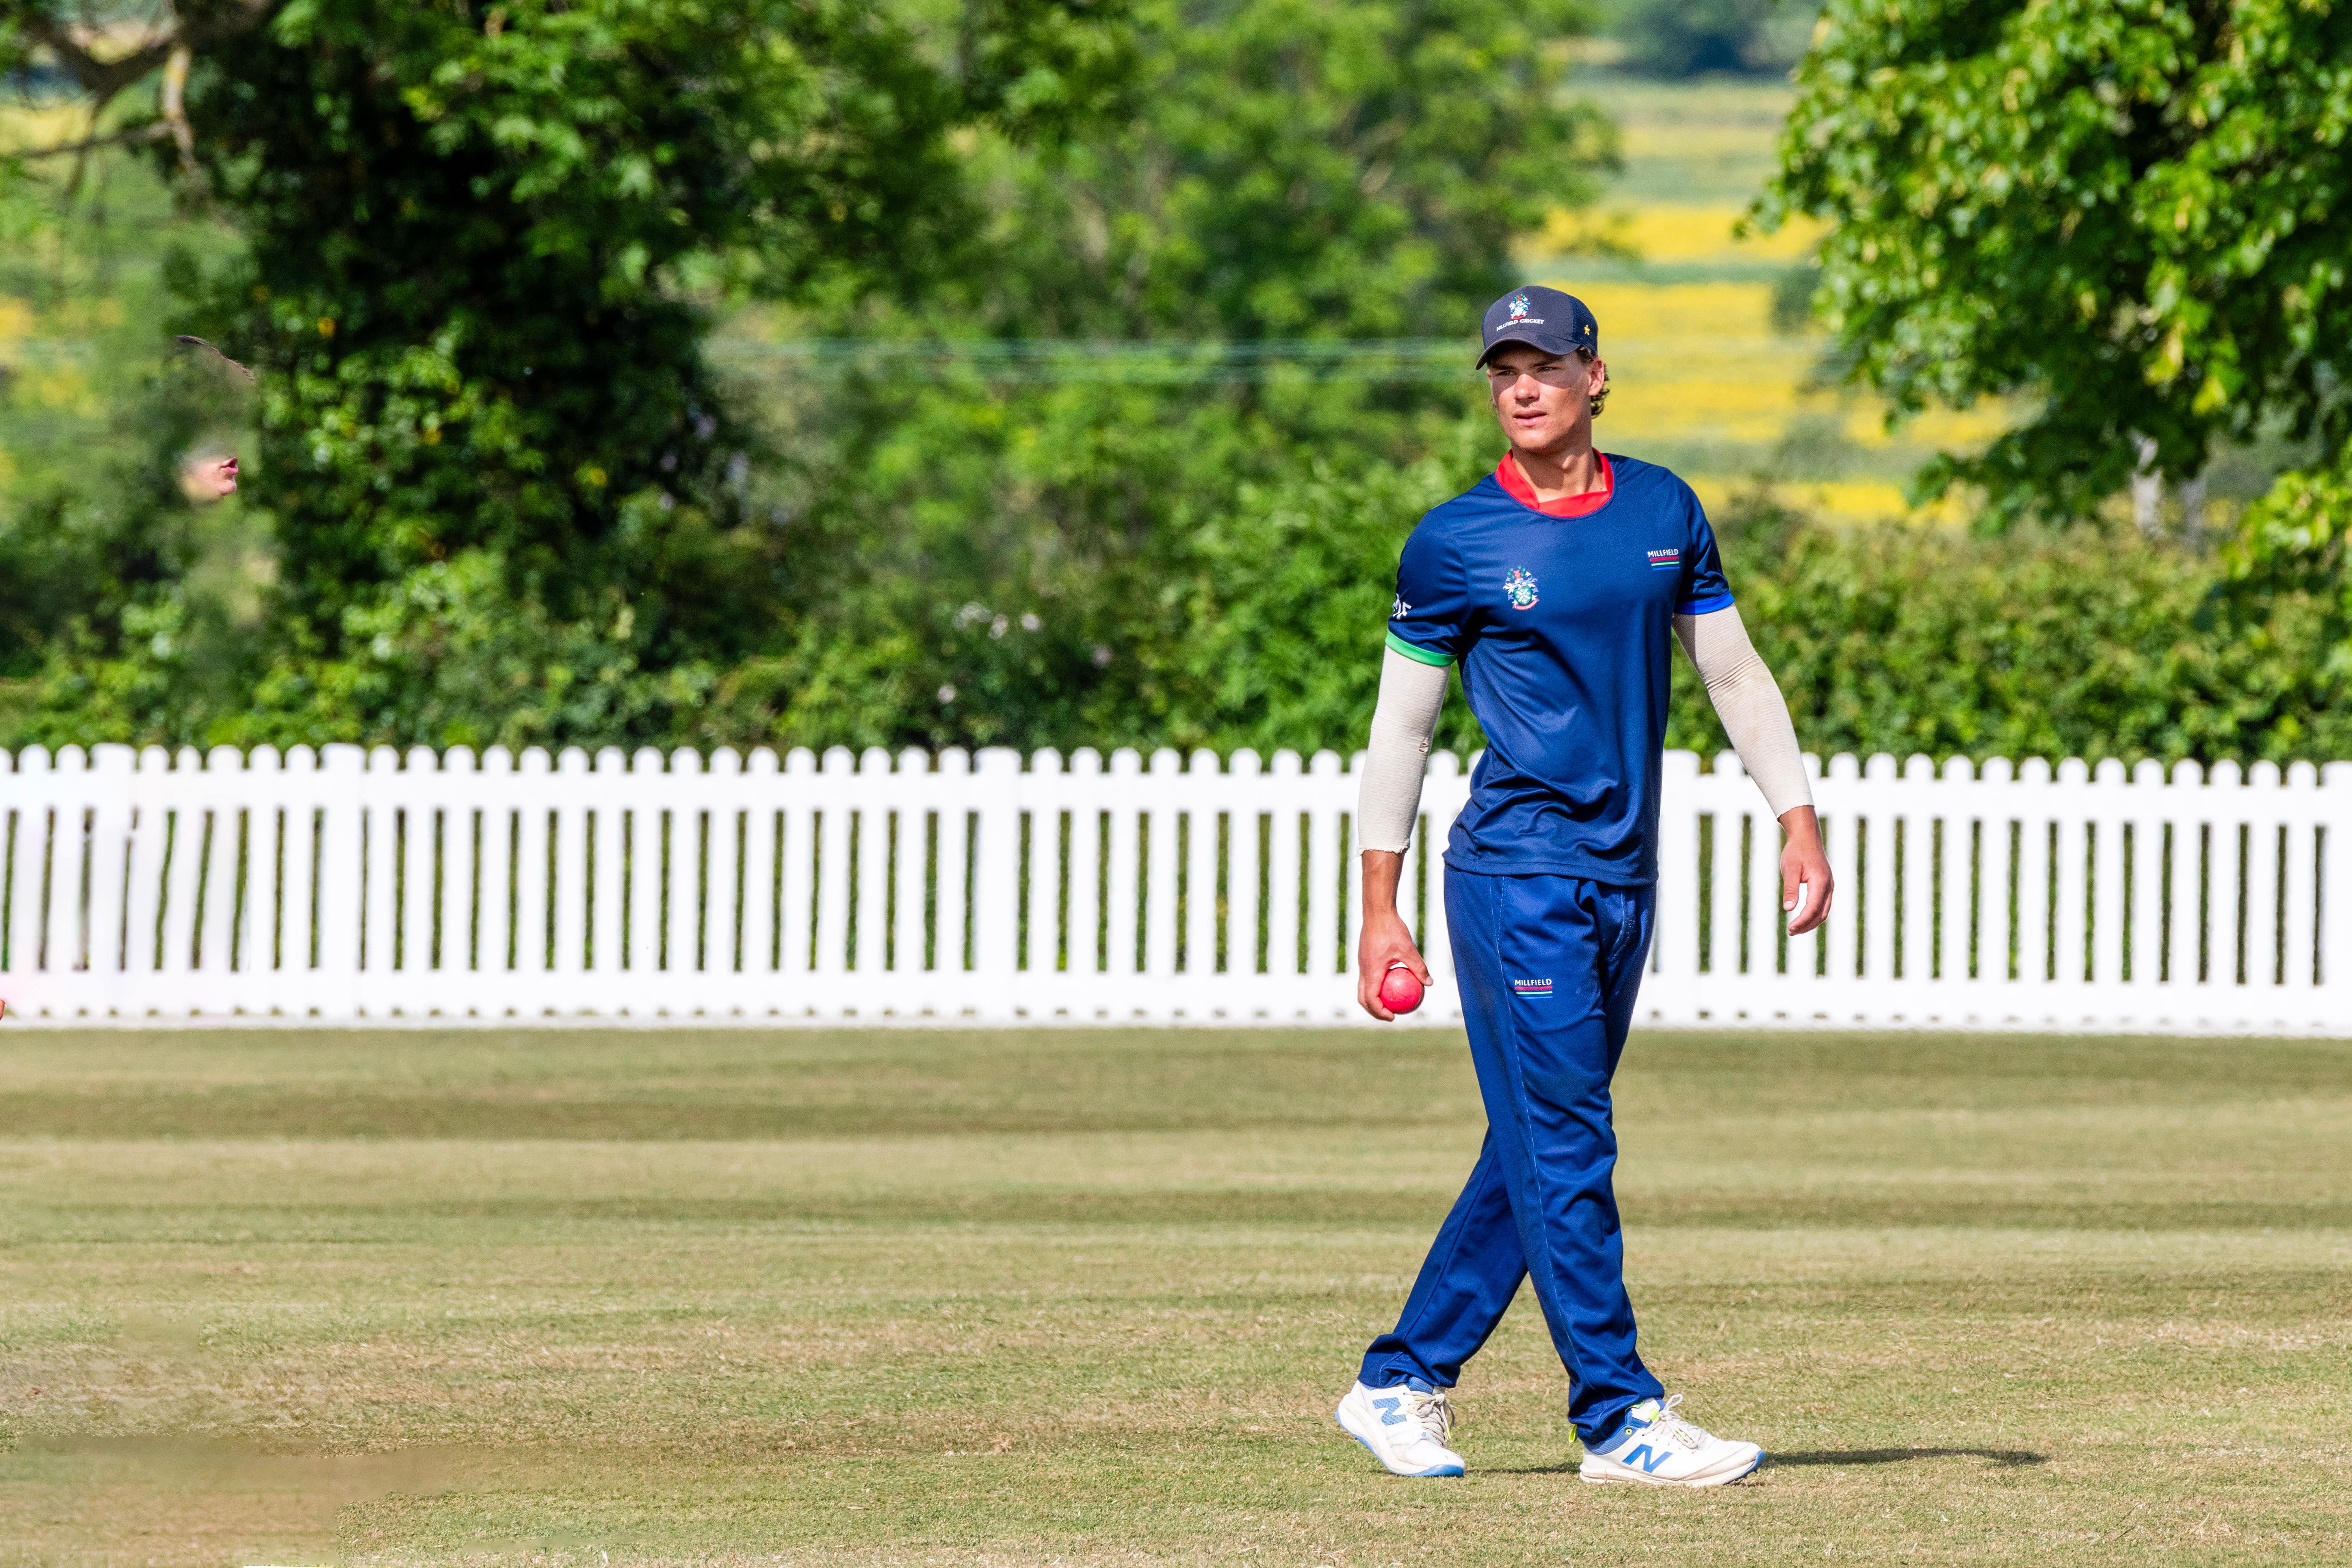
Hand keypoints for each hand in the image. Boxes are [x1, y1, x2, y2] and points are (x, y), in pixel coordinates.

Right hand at [1357, 851, 1430, 1020]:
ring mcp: (1362, 963)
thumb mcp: (1409, 950)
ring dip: (1373, 998)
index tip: (1392, 1017)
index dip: (1379, 1012)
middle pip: (1362, 997)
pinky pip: (1367, 977)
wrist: (1377, 911)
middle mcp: (1363, 969)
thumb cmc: (1392, 929)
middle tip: (1389, 1015)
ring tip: (1389, 1002)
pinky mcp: (1364, 957)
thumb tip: (1429, 983)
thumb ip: (1418, 967)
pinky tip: (1391, 981)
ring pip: (1362, 987)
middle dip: (1373, 1010)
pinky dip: (1375, 985)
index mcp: (1371, 970)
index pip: (1371, 999)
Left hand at [1779, 805, 1832, 934]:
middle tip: (1791, 932)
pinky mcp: (1826, 885)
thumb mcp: (1790, 869)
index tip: (1790, 929)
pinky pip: (1823, 905)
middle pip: (1821, 913)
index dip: (1802, 921)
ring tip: (1794, 929)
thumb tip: (1788, 909)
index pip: (1813, 908)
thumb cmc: (1796, 851)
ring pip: (1823, 911)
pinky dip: (1813, 914)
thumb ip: (1790, 889)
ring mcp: (1829, 885)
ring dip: (1810, 922)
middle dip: (1807, 925)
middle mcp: (1829, 885)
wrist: (1806, 836)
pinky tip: (1802, 918)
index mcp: (1820, 881)